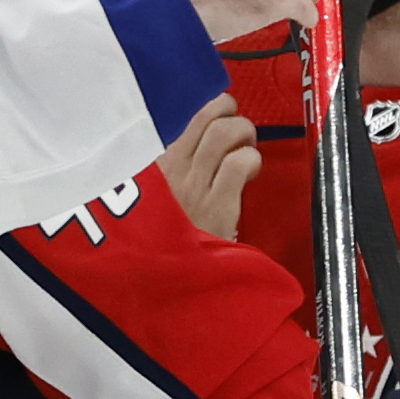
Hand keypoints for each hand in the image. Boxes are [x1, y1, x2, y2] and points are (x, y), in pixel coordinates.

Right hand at [159, 93, 260, 239]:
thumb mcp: (148, 206)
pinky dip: (250, 160)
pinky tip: (249, 173)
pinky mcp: (216, 206)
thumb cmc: (155, 246)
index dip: (209, 113)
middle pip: (207, 118)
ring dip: (245, 134)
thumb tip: (193, 157)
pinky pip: (238, 163)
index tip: (219, 121)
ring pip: (224, 132)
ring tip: (246, 150)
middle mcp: (171, 170)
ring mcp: (193, 186)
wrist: (156, 284)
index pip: (184, 122)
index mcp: (154, 168)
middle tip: (238, 134)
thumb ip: (164, 181)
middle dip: (231, 116)